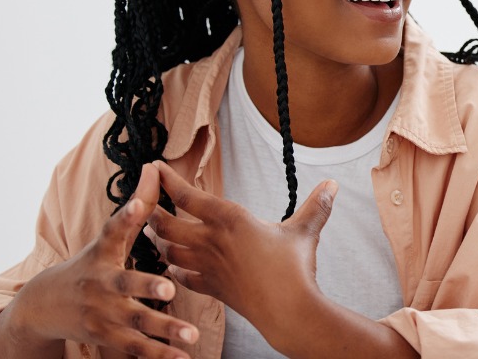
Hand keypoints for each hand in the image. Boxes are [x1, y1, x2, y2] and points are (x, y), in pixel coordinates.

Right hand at [0, 163, 197, 358]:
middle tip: (168, 287)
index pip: (114, 230)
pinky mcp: (107, 338)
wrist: (45, 306)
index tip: (140, 204)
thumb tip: (156, 168)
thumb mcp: (107, 238)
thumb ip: (136, 207)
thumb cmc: (89, 265)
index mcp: (103, 253)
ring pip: (135, 322)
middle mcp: (101, 284)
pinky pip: (135, 348)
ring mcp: (102, 314)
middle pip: (125, 284)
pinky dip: (159, 356)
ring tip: (191, 335)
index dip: (127, 216)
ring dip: (163, 330)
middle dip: (145, 287)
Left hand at [147, 160, 336, 342]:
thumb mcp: (305, 231)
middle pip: (166, 224)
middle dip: (151, 210)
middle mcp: (211, 241)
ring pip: (167, 250)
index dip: (167, 180)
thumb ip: (316, 205)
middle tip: (145, 200)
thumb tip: (333, 183)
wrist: (287, 311)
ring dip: (157, 240)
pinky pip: (181, 276)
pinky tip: (174, 265)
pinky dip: (173, 268)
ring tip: (153, 230)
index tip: (155, 167)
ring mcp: (208, 266)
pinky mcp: (211, 288)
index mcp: (230, 219)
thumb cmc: (294, 268)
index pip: (187, 196)